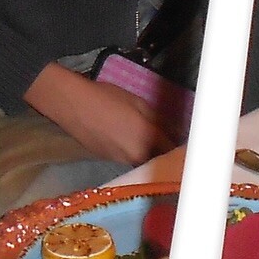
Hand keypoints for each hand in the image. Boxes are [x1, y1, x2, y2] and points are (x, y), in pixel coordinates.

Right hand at [24, 62, 175, 165]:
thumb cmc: (106, 98)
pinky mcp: (107, 160)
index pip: (172, 151)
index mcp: (147, 140)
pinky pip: (128, 159)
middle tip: (170, 139)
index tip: (187, 142)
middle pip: (158, 160)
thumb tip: (176, 131)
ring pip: (143, 161)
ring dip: (150, 153)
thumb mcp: (138, 103)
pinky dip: (134, 152)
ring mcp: (120, 161)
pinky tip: (130, 139)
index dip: (180, 147)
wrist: (72, 104)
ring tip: (151, 138)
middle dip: (166, 152)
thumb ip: (159, 120)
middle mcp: (135, 156)